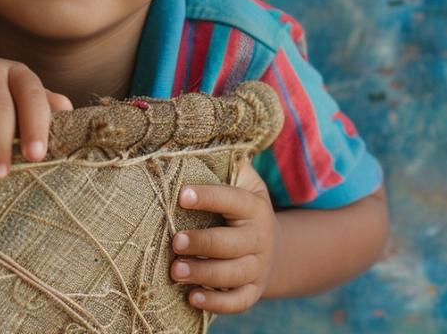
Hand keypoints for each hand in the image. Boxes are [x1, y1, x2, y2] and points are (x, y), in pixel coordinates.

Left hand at [170, 159, 278, 313]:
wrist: (271, 245)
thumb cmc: (241, 208)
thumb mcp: (242, 183)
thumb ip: (225, 166)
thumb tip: (194, 143)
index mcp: (254, 207)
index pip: (232, 200)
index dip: (208, 196)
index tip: (181, 195)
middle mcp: (260, 238)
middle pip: (232, 243)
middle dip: (202, 243)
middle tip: (175, 241)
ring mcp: (258, 267)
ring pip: (233, 275)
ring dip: (203, 274)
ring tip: (175, 271)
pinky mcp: (253, 291)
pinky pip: (238, 302)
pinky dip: (216, 304)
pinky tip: (192, 298)